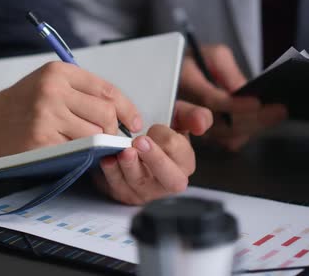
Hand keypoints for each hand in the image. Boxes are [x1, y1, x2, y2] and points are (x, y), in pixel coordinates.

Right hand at [0, 62, 142, 163]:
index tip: (133, 123)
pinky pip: (77, 150)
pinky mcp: (41, 140)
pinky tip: (72, 153)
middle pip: (105, 113)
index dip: (127, 109)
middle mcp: (54, 90)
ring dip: (96, 145)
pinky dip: (80, 155)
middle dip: (112, 131)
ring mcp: (47, 115)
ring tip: (87, 146)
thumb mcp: (45, 84)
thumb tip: (119, 112)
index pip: (107, 90)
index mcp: (58, 72)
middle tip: (109, 140)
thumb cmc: (17, 106)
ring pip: (94, 134)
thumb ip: (79, 91)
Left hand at [93, 101, 212, 204]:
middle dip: (156, 160)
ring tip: (124, 151)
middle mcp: (167, 180)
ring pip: (139, 182)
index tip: (154, 128)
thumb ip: (193, 116)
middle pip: (170, 179)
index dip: (169, 140)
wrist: (130, 143)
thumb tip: (201, 125)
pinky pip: (116, 186)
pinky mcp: (124, 192)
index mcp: (184, 162)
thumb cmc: (157, 134)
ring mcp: (145, 189)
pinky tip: (107, 159)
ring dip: (130, 166)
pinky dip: (111, 172)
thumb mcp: (177, 118)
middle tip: (141, 142)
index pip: (182, 154)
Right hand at [179, 44, 286, 150]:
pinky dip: (243, 134)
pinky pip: (224, 140)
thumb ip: (227, 71)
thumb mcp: (215, 55)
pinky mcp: (201, 134)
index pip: (209, 100)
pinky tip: (258, 125)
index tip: (257, 103)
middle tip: (277, 111)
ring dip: (251, 127)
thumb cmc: (202, 61)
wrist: (185, 73)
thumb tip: (242, 90)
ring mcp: (190, 125)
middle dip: (251, 119)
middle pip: (219, 123)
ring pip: (223, 135)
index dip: (234, 104)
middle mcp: (182, 106)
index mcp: (184, 82)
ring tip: (273, 116)